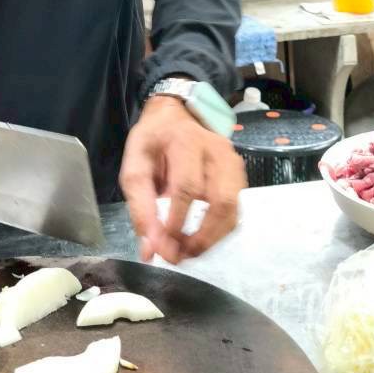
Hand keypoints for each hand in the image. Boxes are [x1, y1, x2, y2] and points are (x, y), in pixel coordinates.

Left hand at [120, 96, 245, 263]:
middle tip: (178, 256)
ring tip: (188, 251)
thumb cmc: (153, 141)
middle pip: (220, 201)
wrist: (176, 116)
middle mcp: (217, 150)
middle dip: (201, 237)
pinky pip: (236, 210)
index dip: (177, 222)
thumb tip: (150, 250)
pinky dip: (219, 230)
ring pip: (233, 209)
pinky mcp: (239, 173)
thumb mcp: (134, 165)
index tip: (163, 247)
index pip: (188, 187)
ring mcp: (233, 161)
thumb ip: (140, 206)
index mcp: (186, 141)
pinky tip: (200, 237)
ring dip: (212, 238)